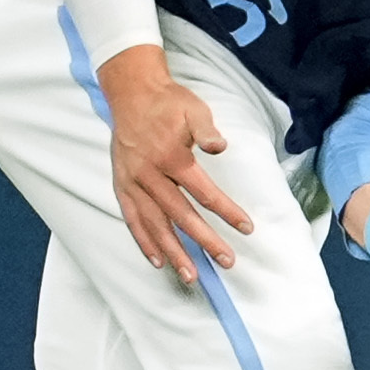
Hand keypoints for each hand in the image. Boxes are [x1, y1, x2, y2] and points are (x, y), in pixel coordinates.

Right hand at [99, 45, 252, 284]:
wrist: (131, 93)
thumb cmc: (168, 102)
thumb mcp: (193, 108)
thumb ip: (207, 130)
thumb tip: (220, 147)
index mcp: (170, 156)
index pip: (203, 192)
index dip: (227, 211)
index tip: (246, 227)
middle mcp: (149, 175)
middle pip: (181, 215)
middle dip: (205, 241)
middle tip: (226, 261)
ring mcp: (133, 183)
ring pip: (154, 224)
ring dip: (173, 251)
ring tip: (190, 275)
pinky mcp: (122, 186)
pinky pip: (132, 219)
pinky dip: (144, 241)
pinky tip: (158, 260)